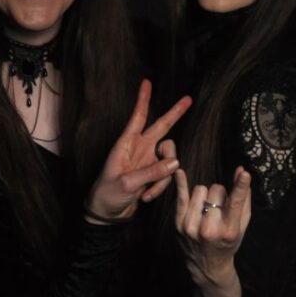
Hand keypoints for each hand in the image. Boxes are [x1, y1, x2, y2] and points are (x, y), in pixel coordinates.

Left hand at [85, 80, 190, 221]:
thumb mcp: (126, 183)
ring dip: (162, 178)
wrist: (107, 214)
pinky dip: (159, 188)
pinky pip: (167, 175)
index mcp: (126, 145)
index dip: (143, 100)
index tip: (147, 82)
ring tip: (145, 193)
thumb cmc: (107, 194)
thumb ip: (151, 173)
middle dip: (174, 114)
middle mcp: (139, 149)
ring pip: (169, 158)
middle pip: (161, 127)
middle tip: (188, 99)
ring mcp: (148, 161)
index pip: (137, 118)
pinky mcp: (154, 174)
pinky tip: (145, 197)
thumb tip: (175, 162)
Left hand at [174, 166, 250, 286]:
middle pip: (216, 190)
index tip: (244, 174)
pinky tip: (180, 172)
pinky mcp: (178, 225)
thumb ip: (243, 198)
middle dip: (219, 194)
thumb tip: (242, 171)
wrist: (207, 266)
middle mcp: (209, 230)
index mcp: (228, 232)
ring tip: (207, 209)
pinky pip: (181, 197)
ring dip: (205, 195)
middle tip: (219, 208)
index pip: (235, 203)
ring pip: (200, 189)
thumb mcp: (241, 225)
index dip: (241, 187)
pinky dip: (181, 184)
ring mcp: (191, 227)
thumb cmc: (228, 242)